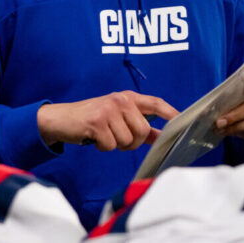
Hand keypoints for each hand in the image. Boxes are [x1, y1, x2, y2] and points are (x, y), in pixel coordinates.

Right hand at [38, 91, 177, 150]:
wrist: (61, 119)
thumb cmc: (92, 120)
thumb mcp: (117, 118)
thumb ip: (140, 126)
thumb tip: (162, 136)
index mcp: (128, 97)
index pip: (155, 103)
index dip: (170, 113)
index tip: (182, 122)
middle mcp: (120, 100)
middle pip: (143, 131)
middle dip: (131, 141)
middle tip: (115, 136)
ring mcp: (108, 110)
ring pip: (127, 141)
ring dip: (115, 144)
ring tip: (103, 135)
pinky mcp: (96, 122)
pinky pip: (110, 145)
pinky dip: (102, 147)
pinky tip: (94, 137)